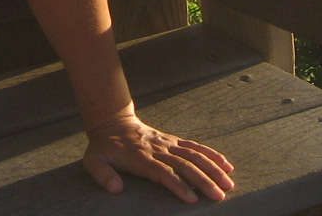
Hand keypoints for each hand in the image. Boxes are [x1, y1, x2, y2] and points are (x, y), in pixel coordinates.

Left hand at [83, 113, 234, 202]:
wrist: (112, 123)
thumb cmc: (103, 148)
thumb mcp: (94, 161)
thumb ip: (102, 175)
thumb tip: (116, 189)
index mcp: (140, 157)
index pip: (163, 172)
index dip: (177, 185)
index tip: (191, 198)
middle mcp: (157, 149)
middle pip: (184, 164)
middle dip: (203, 180)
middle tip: (219, 197)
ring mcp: (167, 143)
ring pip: (194, 155)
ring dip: (212, 169)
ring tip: (228, 184)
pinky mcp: (173, 140)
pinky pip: (194, 146)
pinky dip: (211, 154)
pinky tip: (226, 165)